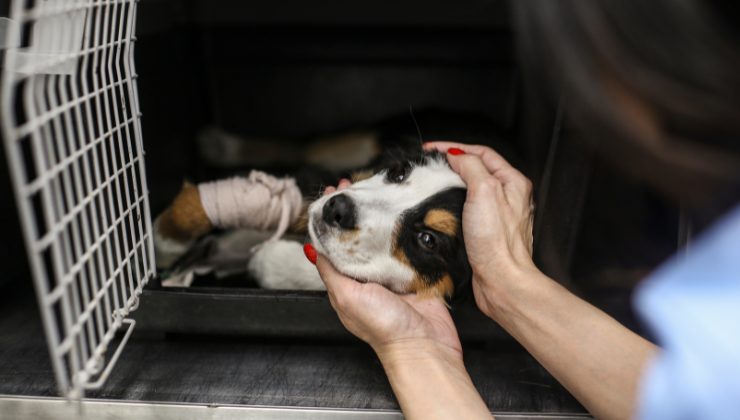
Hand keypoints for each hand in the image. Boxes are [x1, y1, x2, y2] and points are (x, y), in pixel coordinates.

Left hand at [312, 179, 461, 357]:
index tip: (333, 195)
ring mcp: (394, 271)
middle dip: (357, 210)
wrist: (424, 345)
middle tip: (355, 184)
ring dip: (381, 214)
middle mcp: (370, 275)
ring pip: (384, 236)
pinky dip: (406, 228)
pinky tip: (404, 211)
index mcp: (348, 282)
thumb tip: (309, 248)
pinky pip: (409, 244)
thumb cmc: (384, 328)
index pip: (335, 243)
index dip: (332, 219)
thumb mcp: (346, 296)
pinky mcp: (416, 269)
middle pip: (359, 235)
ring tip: (378, 190)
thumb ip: (330, 272)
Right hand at [423, 142, 536, 317]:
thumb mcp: (484, 192)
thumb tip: (456, 155)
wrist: (500, 281)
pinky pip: (467, 210)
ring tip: (432, 183)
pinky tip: (441, 209)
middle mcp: (508, 197)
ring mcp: (497, 215)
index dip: (455, 148)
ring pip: (470, 190)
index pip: (481, 153)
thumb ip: (471, 167)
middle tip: (430, 164)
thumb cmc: (498, 243)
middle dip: (452, 164)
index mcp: (513, 182)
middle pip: (476, 169)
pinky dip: (452, 205)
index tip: (432, 150)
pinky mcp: (485, 232)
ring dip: (451, 185)